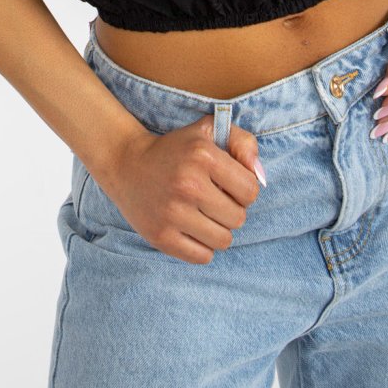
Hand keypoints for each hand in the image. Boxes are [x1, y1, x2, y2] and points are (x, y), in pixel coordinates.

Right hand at [101, 115, 264, 264]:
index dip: (243, 189)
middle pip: (239, 218)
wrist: (126, 163)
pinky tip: (190, 228)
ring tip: (202, 215)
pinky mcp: (161, 236)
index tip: (227, 184)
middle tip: (212, 200)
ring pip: (223, 241)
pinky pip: (203, 256)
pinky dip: (202, 246)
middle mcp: (188, 184)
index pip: (251, 191)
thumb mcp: (209, 131)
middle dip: (231, 210)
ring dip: (218, 230)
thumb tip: (260, 177)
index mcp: (203, 155)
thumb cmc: (176, 149)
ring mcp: (172, 213)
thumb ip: (243, 143)